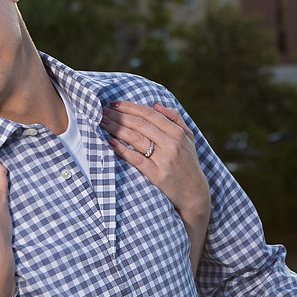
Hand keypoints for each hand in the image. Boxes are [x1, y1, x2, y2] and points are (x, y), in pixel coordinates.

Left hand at [101, 101, 209, 222]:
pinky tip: (111, 142)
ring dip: (117, 129)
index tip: (114, 103)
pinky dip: (122, 149)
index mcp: (178, 133)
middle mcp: (171, 144)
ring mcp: (164, 160)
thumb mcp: (188, 138)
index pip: (149, 114)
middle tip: (103, 111)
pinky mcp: (157, 175)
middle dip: (119, 116)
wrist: (194, 192)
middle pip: (140, 124)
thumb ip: (175, 118)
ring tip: (103, 123)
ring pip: (136, 139)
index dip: (130, 107)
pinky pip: (136, 159)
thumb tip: (155, 104)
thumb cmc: (188, 162)